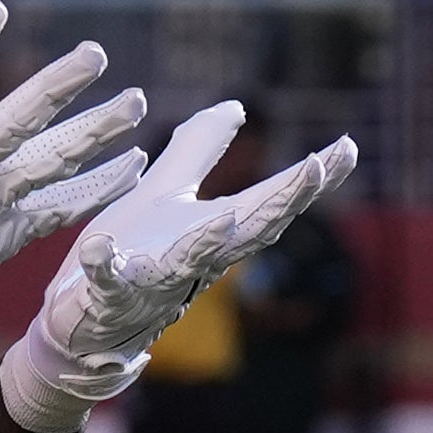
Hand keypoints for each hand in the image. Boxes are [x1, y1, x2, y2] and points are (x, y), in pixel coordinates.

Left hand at [0, 102, 359, 432]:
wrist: (83, 325)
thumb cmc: (132, 256)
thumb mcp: (164, 193)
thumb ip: (199, 151)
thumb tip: (237, 106)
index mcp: (210, 231)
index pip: (268, 202)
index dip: (308, 179)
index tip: (348, 147)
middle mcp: (193, 259)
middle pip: (246, 231)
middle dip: (282, 201)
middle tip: (317, 167)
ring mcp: (152, 282)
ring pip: (185, 262)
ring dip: (206, 242)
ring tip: (227, 219)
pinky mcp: (106, 297)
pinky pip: (108, 284)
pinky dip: (107, 268)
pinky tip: (103, 248)